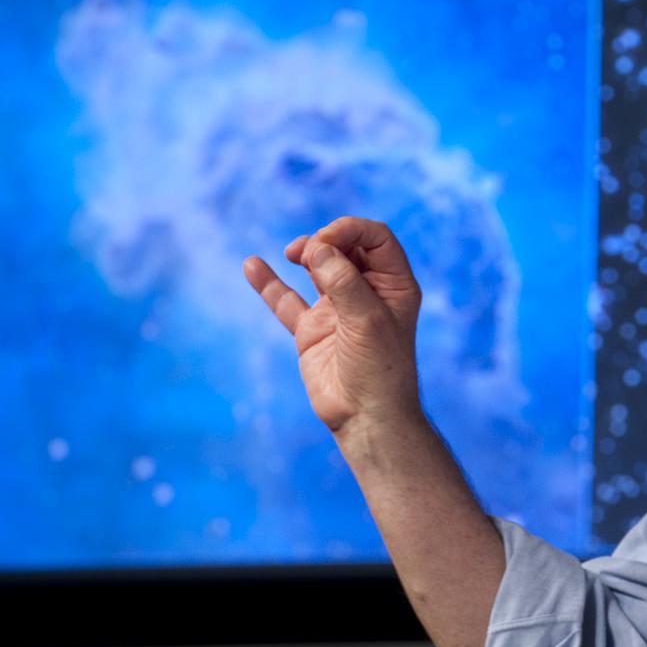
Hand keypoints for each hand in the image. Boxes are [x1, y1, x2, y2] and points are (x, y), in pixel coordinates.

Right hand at [243, 217, 421, 434]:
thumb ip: (343, 280)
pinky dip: (270, 284)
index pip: (376, 238)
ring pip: (317, 267)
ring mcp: (338, 309)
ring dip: (305, 252)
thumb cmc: (379, 368)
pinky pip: (286, 301)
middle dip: (327, 239)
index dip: (352, 229)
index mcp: (394, 284)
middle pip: (346, 247)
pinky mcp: (312, 329)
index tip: (328, 237)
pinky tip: (252, 265)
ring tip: (294, 253)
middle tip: (310, 251)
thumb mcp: (367, 319)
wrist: (365, 417)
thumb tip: (318, 246)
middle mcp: (368, 291)